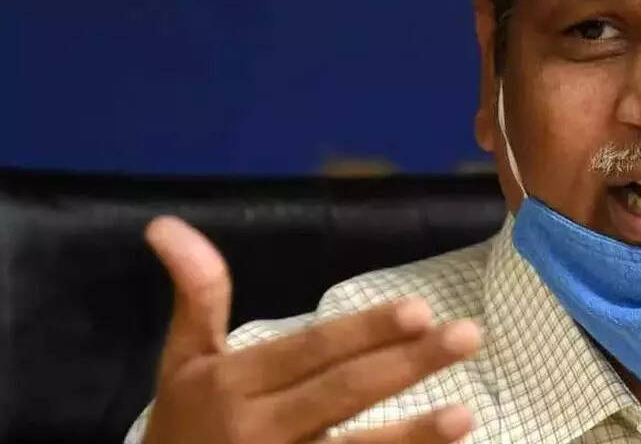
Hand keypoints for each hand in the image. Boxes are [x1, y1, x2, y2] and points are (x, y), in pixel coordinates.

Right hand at [140, 216, 481, 442]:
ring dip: (412, 436)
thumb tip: (166, 222)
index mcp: (232, 384)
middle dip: (408, 364)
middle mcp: (257, 429)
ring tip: (466, 413)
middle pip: (343, 394)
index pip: (311, 351)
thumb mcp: (183, 362)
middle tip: (468, 335)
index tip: (421, 310)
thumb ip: (198, 295)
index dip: (364, 332)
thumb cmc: (183, 427)